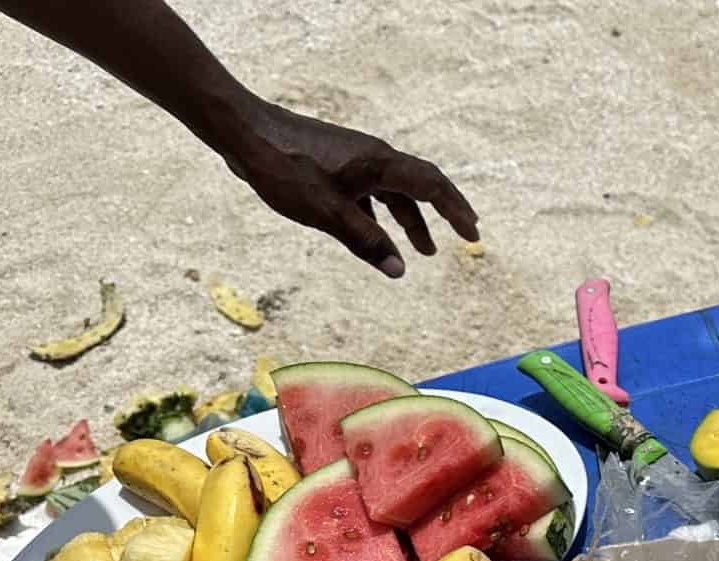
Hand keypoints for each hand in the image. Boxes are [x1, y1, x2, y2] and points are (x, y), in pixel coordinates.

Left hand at [219, 102, 479, 276]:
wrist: (245, 132)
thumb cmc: (287, 170)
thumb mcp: (328, 213)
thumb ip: (366, 241)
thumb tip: (399, 271)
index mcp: (380, 164)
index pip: (433, 187)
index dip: (456, 212)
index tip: (473, 236)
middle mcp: (374, 157)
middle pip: (420, 186)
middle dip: (443, 213)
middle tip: (463, 235)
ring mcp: (355, 158)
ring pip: (393, 190)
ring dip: (410, 219)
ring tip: (421, 250)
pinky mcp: (336, 162)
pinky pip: (371, 189)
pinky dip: (381, 213)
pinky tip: (373, 233)